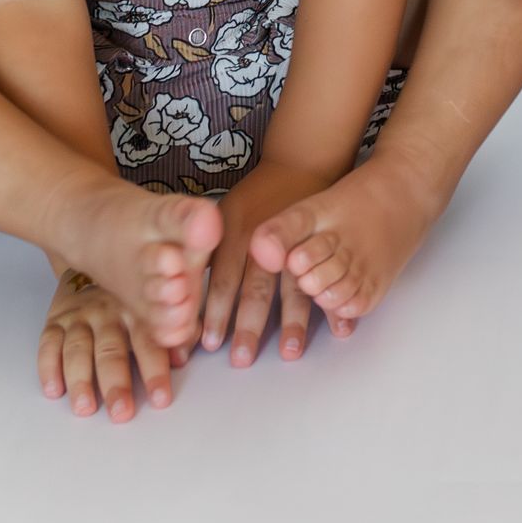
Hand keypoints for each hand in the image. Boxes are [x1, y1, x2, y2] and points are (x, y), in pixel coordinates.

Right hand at [38, 268, 180, 421]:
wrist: (96, 255)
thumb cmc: (135, 293)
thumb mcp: (161, 304)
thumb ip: (178, 329)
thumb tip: (182, 357)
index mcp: (138, 310)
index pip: (148, 343)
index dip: (155, 371)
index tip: (160, 400)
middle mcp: (107, 313)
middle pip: (111, 351)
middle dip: (116, 384)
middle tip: (121, 412)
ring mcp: (80, 316)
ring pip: (78, 349)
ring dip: (80, 380)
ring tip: (85, 408)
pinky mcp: (55, 320)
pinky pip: (48, 343)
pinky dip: (48, 367)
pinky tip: (53, 390)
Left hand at [200, 159, 332, 364]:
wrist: (302, 162)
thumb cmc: (257, 195)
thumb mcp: (225, 213)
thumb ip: (207, 250)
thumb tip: (182, 293)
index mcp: (237, 231)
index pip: (222, 278)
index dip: (214, 312)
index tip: (208, 344)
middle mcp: (266, 237)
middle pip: (257, 288)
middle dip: (248, 326)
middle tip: (242, 359)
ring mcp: (298, 239)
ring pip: (294, 286)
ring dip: (292, 322)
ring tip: (289, 351)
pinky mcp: (323, 243)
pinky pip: (330, 276)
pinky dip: (335, 303)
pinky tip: (339, 327)